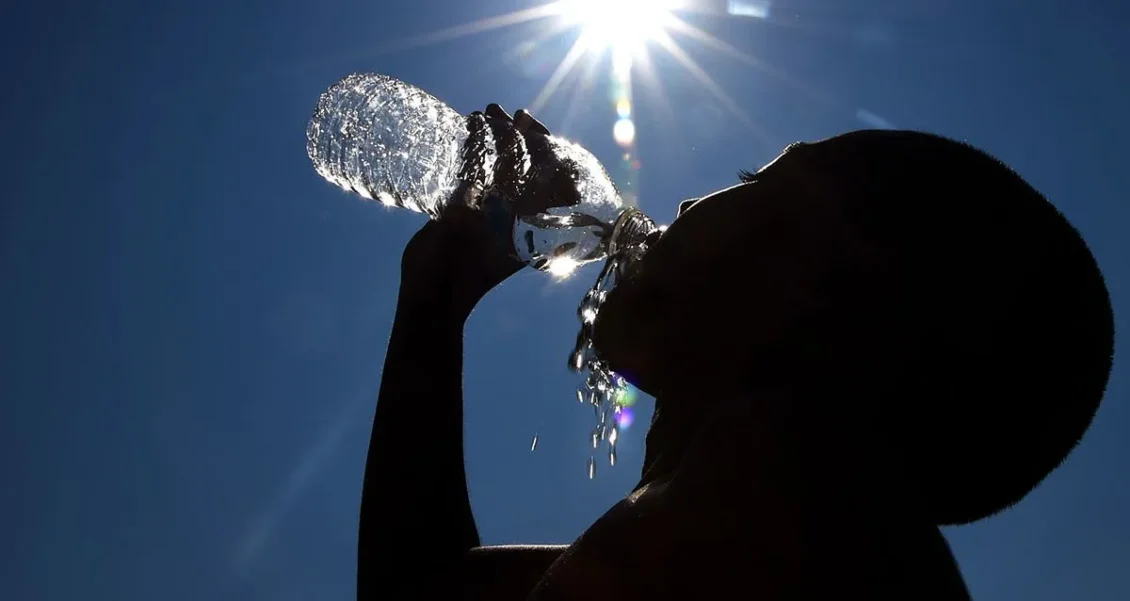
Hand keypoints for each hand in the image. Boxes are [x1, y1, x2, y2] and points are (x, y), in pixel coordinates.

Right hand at [398, 104, 551, 317]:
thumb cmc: (470, 270)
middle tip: (503, 111)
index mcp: (534, 223)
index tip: (527, 122)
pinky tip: (469, 126)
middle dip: (518, 133)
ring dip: (497, 136)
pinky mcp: (468, 209)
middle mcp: (518, 213)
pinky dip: (476, 148)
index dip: (544, 144)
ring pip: (502, 164)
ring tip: (483, 112)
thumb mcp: (502, 235)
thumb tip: (561, 177)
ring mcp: (493, 210)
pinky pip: (478, 172)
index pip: (552, 176)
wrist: (432, 292)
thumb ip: (523, 206)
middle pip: (528, 164)